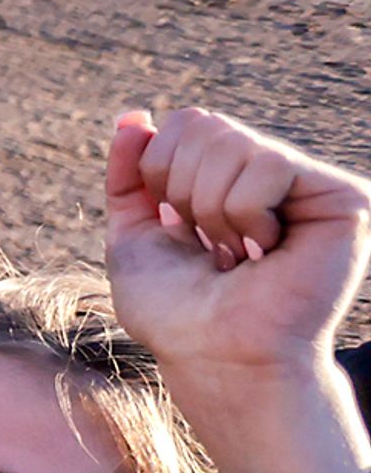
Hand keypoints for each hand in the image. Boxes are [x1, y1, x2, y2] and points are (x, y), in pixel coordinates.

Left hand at [106, 108, 370, 472]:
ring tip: (238, 253)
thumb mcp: (133, 236)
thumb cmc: (177, 313)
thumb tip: (132, 115)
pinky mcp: (341, 197)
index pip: (184, 122)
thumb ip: (130, 175)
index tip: (178, 227)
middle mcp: (271, 176)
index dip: (159, 170)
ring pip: (232, 141)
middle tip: (210, 245)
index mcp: (228, 180)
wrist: (216, 356)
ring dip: (213, 208)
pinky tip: (267, 250)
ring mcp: (308, 184)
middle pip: (203, 123)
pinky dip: (245, 213)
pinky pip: (267, 163)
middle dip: (182, 190)